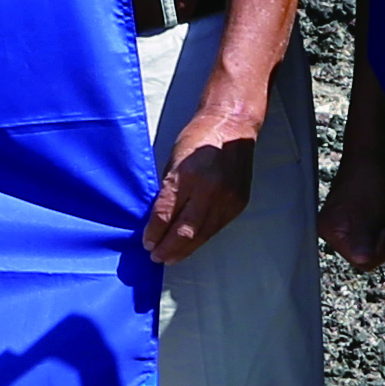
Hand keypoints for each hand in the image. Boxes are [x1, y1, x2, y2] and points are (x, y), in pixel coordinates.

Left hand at [146, 112, 257, 265]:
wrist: (232, 127)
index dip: (155, 233)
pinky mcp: (237, 204)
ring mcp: (226, 199)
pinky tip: (190, 245)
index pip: (165, 213)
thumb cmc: (198, 138)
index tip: (147, 243)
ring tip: (170, 258)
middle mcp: (208, 190)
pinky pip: (215, 228)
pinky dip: (201, 239)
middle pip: (185, 230)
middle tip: (156, 257)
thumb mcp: (174, 161)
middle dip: (168, 248)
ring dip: (185, 249)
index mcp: (187, 175)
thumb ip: (167, 190)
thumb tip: (157, 219)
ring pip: (202, 234)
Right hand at [319, 129, 384, 276]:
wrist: (370, 156)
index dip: (377, 250)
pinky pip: (369, 236)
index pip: (360, 261)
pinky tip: (383, 217)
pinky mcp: (351, 220)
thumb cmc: (369, 181)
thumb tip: (362, 260)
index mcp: (330, 232)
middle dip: (380, 243)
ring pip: (369, 246)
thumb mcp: (370, 214)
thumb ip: (364, 240)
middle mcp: (331, 232)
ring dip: (382, 236)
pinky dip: (379, 229)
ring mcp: (341, 226)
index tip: (383, 229)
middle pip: (364, 256)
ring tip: (384, 217)